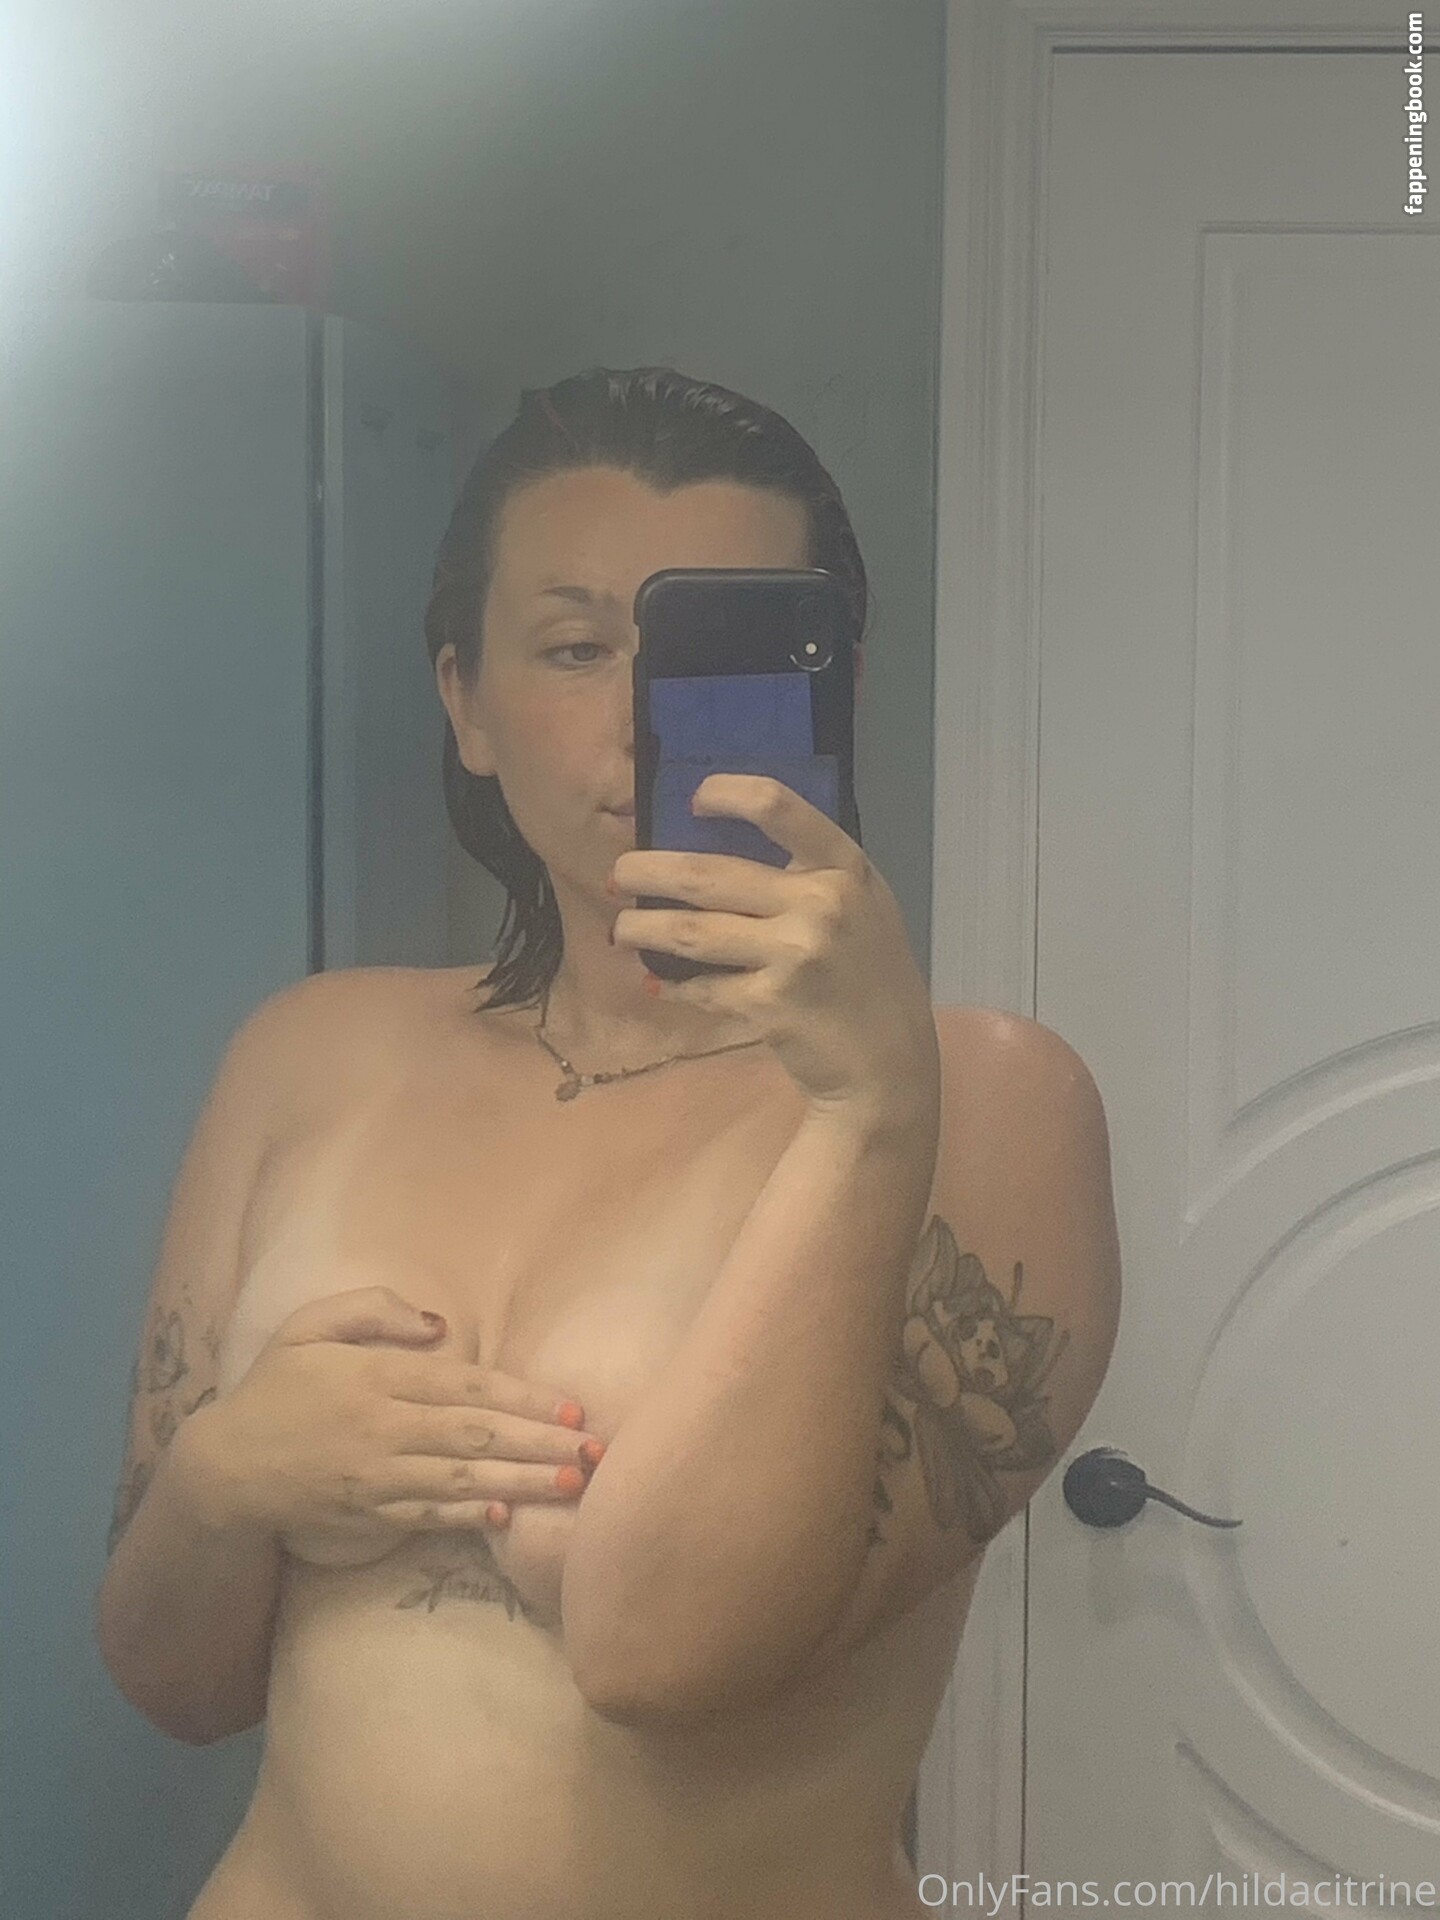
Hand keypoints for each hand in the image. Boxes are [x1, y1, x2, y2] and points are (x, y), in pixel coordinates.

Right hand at [182, 1286, 603, 1567]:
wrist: (223, 1466)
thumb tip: (439, 1325)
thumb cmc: (276, 1385)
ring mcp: (376, 1475)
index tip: (572, 1409)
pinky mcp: (367, 1512)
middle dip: (541, 1444)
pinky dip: (467, 1516)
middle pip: (476, 1434)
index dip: (524, 1398)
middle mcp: (383, 1427)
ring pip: (461, 1478)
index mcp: (378, 1376)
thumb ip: (374, 1311)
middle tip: (595, 1452)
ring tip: (572, 1487)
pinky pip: (426, 1514)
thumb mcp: (310, 1325)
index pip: (466, 1386)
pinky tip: (506, 1517)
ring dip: (521, 1483)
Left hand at [610, 772, 939, 1123]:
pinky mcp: (770, 1004)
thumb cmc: (869, 976)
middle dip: (647, 872)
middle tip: (619, 875)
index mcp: (844, 867)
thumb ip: (809, 873)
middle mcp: (821, 903)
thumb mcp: (861, 907)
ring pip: (692, 932)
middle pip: (707, 874)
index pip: (776, 807)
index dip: (725, 793)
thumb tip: (716, 844)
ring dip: (644, 930)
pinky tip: (661, 983)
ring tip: (620, 930)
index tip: (692, 802)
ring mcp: (794, 955)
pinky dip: (676, 985)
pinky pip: (703, 987)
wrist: (889, 1061)